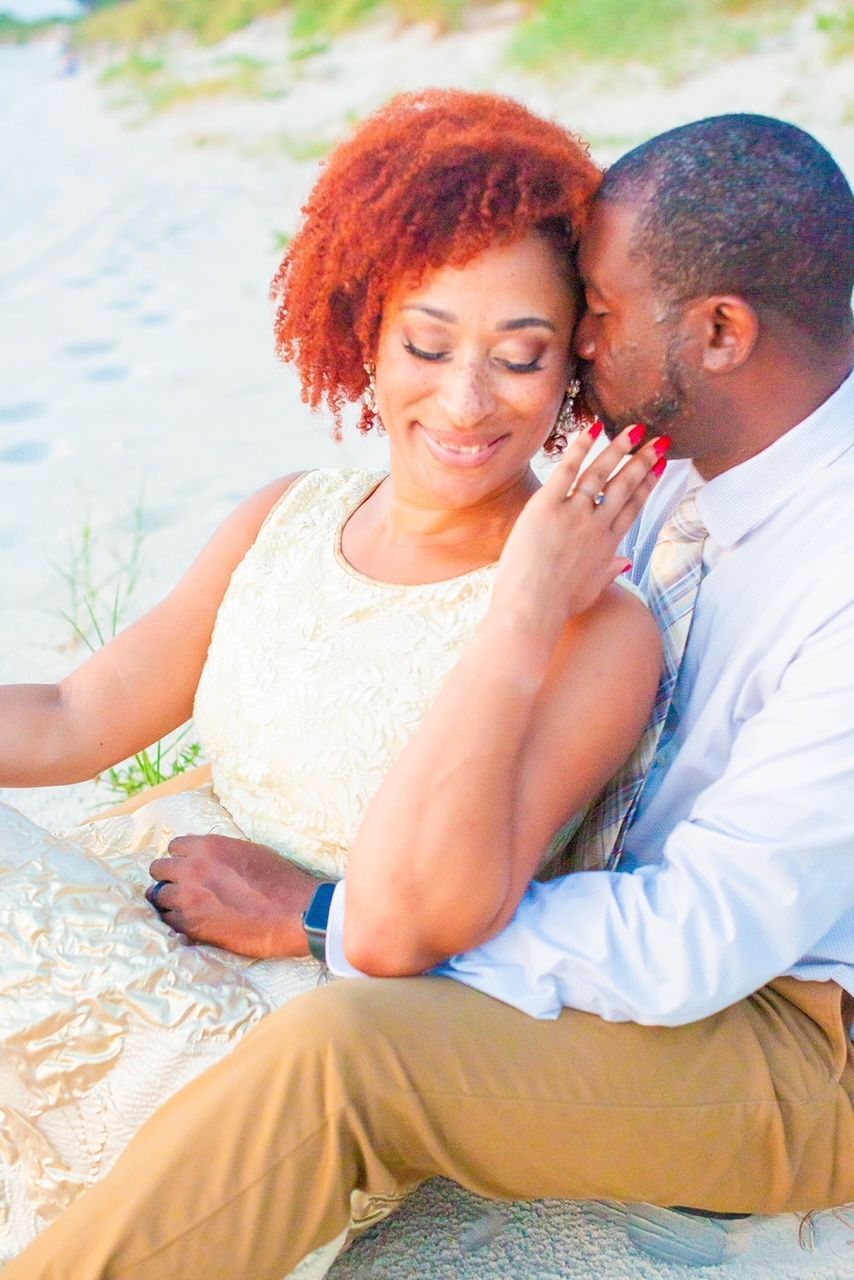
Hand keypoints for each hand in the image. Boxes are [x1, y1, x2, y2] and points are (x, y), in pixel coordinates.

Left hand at [146, 834, 319, 956]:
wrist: (292, 913)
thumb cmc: (279, 880)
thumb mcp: (248, 851)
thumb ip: (220, 854)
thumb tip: (207, 860)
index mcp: (208, 846)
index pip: (174, 846)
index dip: (182, 858)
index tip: (188, 866)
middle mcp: (192, 868)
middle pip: (159, 869)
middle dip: (169, 877)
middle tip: (183, 887)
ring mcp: (188, 898)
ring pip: (158, 895)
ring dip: (170, 900)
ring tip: (185, 907)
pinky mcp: (190, 925)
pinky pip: (168, 920)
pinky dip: (176, 921)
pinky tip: (191, 923)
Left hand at [489, 422, 666, 652]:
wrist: (532, 611)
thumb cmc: (556, 608)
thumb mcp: (590, 591)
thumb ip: (609, 573)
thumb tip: (624, 564)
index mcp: (607, 546)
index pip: (632, 508)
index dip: (647, 485)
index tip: (658, 467)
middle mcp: (596, 526)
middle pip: (624, 487)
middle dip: (642, 462)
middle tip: (657, 441)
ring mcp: (574, 515)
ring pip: (601, 474)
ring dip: (618, 450)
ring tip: (633, 431)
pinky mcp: (547, 507)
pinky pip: (566, 470)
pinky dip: (580, 448)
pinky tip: (593, 429)